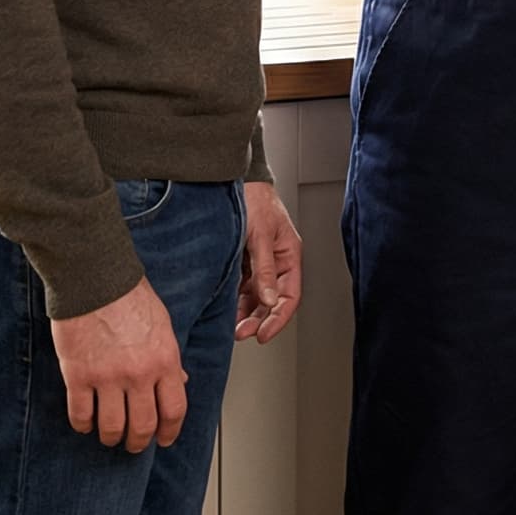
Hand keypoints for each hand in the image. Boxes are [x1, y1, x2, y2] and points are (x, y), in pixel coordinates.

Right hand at [50, 275, 185, 453]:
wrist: (95, 277)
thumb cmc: (129, 294)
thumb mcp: (162, 323)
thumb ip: (168, 357)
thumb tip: (178, 382)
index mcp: (164, 359)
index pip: (174, 410)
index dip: (170, 431)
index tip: (164, 438)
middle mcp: (138, 373)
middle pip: (142, 427)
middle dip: (138, 441)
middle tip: (133, 443)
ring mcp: (107, 377)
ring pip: (111, 428)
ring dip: (111, 436)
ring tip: (109, 433)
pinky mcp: (78, 376)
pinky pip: (81, 416)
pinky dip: (84, 424)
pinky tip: (86, 420)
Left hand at [235, 181, 302, 343]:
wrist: (234, 180)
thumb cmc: (254, 199)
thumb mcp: (260, 235)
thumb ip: (265, 269)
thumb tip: (269, 300)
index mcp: (289, 255)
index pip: (290, 296)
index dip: (278, 318)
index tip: (263, 334)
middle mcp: (276, 262)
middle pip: (272, 300)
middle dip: (258, 319)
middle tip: (242, 332)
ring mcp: (260, 262)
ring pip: (256, 296)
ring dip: (246, 312)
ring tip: (232, 325)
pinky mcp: (244, 260)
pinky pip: (242, 287)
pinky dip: (235, 299)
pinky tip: (226, 308)